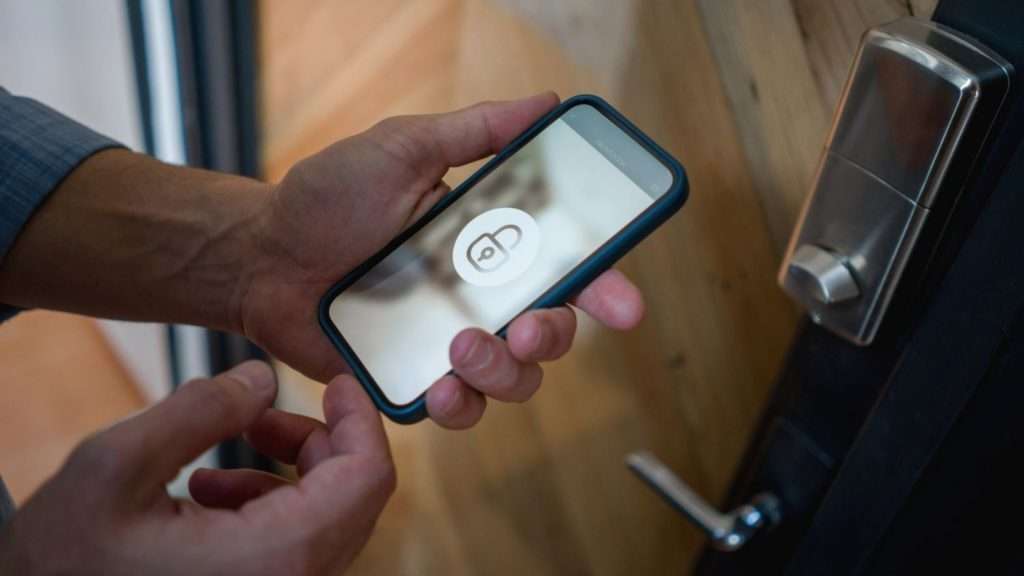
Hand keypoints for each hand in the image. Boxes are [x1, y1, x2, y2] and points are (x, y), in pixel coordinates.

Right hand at [0, 361, 394, 575]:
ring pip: (325, 521)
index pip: (367, 479)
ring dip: (288, 473)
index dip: (361, 419)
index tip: (337, 384)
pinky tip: (207, 490)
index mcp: (274, 558)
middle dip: (317, 442)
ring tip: (224, 453)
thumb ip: (199, 411)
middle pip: (353, 498)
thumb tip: (261, 379)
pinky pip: (293, 547)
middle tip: (262, 415)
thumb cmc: (62, 564)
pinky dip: (267, 507)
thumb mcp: (115, 466)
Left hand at [240, 93, 645, 427]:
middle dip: (553, 338)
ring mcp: (446, 341)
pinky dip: (458, 406)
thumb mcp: (402, 149)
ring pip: (514, 380)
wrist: (261, 254)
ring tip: (460, 348)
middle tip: (523, 328)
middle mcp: (478, 296)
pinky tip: (437, 388)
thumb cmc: (327, 198)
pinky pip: (458, 408)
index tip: (625, 306)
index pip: (565, 267)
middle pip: (551, 333)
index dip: (604, 287)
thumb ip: (475, 132)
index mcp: (488, 243)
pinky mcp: (412, 378)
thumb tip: (546, 103)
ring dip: (504, 374)